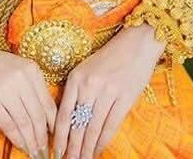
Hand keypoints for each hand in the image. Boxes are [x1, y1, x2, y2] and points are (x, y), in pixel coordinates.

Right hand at [0, 31, 56, 157]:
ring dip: (31, 142)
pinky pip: (8, 124)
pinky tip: (20, 146)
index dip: (54, 125)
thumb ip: (29, 87)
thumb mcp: (15, 68)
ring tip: (34, 153)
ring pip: (24, 122)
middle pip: (38, 115)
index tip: (55, 138)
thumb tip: (43, 118)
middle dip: (42, 138)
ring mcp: (5, 88)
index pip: (48, 103)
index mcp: (31, 69)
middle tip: (44, 152)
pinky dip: (16, 138)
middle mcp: (22, 77)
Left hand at [52, 24, 165, 158]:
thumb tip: (68, 121)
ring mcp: (107, 92)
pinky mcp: (124, 98)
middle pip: (77, 125)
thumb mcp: (87, 69)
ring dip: (87, 149)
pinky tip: (98, 150)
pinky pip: (110, 126)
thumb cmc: (110, 57)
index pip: (63, 114)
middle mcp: (89, 85)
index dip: (59, 137)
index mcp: (76, 77)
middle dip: (72, 148)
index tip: (56, 152)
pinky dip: (103, 141)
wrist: (136, 44)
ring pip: (92, 128)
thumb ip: (77, 91)